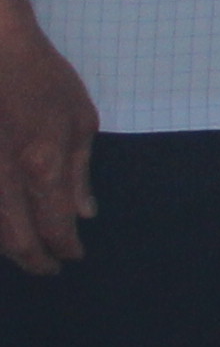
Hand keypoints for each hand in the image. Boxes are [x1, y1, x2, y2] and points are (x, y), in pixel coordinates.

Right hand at [0, 18, 94, 274]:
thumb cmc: (39, 78)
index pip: (54, 226)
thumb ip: (79, 171)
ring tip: (22, 252)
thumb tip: (84, 214)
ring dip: (6, 245)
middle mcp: (2, 178)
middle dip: (32, 259)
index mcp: (41, 166)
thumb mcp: (78, 119)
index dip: (63, 248)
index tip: (71, 257)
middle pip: (14, 238)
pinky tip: (1, 226)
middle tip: (46, 269)